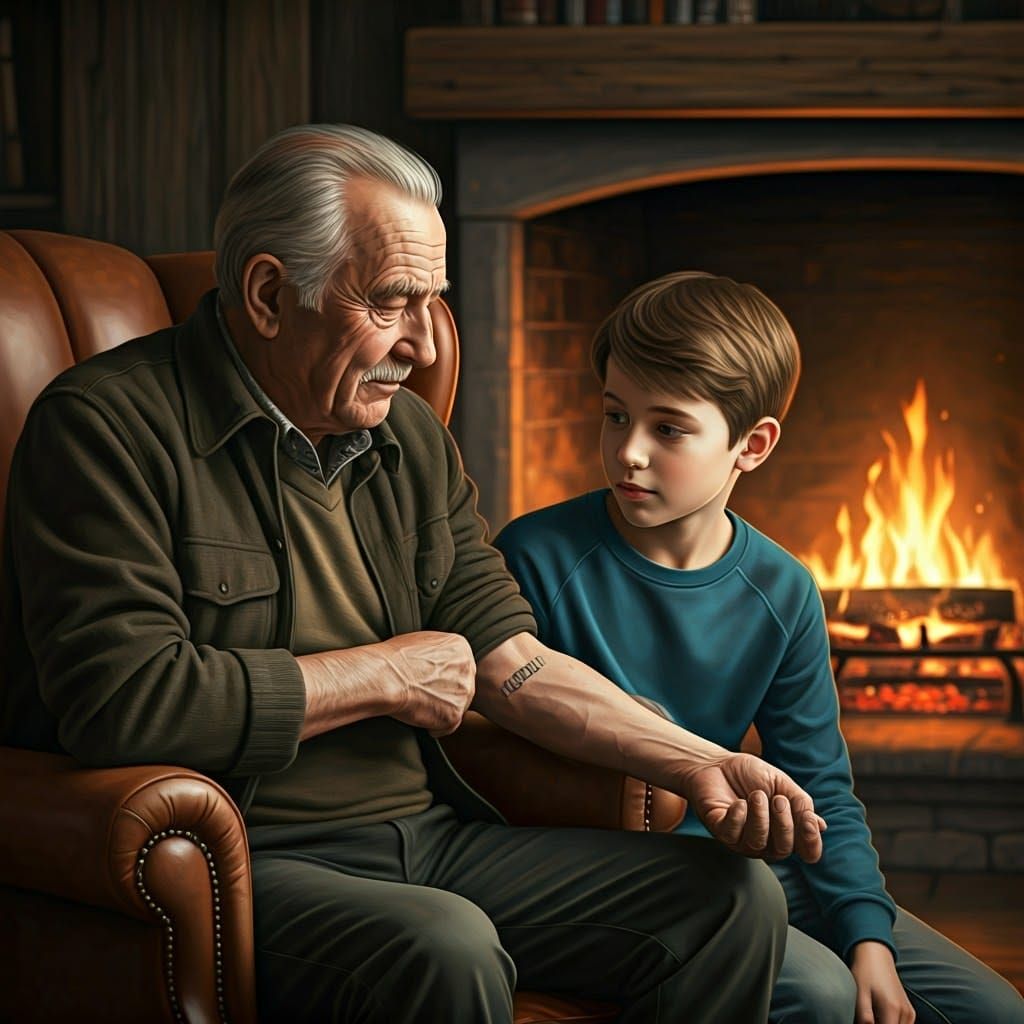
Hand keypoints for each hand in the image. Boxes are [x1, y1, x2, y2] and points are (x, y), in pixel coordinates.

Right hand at [376, 631, 475, 736]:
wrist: (385, 677)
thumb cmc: (394, 658)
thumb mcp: (422, 641)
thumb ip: (438, 650)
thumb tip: (438, 658)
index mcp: (461, 647)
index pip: (459, 666)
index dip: (442, 676)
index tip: (426, 679)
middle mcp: (468, 668)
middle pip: (462, 686)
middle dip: (445, 693)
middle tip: (424, 694)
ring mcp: (464, 693)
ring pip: (457, 706)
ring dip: (441, 709)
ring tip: (419, 705)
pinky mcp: (455, 714)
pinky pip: (449, 726)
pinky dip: (434, 726)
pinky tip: (420, 718)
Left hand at [681, 752, 826, 861]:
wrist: (717, 763)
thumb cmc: (750, 776)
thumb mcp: (782, 784)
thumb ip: (801, 804)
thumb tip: (821, 826)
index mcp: (784, 831)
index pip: (806, 852)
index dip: (811, 843)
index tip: (810, 821)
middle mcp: (765, 841)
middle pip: (782, 850)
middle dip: (784, 824)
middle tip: (778, 799)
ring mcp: (741, 839)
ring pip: (757, 843)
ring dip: (760, 816)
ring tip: (756, 795)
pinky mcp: (720, 830)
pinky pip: (732, 834)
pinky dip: (738, 816)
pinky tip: (739, 802)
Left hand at [850, 941, 914, 1023]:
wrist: (876, 955)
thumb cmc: (865, 971)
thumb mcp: (859, 992)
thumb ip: (864, 1015)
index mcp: (893, 1009)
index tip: (866, 1021)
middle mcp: (906, 1012)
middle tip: (869, 1017)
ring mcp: (910, 1012)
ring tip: (873, 1015)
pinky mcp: (910, 1012)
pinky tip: (879, 1016)